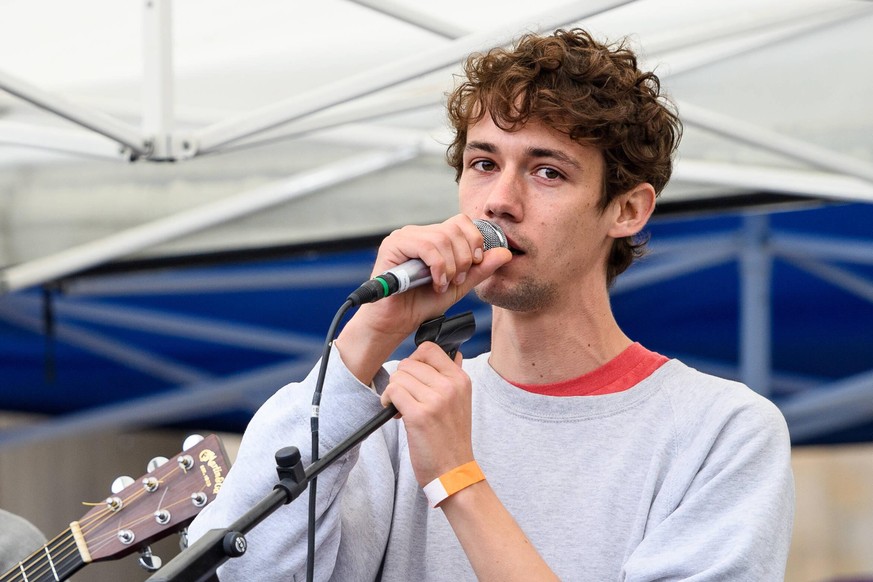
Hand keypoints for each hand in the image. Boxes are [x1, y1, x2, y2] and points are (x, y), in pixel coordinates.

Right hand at [363, 214, 509, 334]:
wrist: (397, 323)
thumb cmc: (422, 304)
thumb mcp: (459, 286)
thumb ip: (480, 269)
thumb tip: (505, 253)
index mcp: (433, 237)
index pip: (461, 222)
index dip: (474, 241)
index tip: (474, 264)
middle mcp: (418, 232)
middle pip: (454, 229)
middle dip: (463, 258)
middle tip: (456, 280)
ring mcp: (404, 236)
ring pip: (442, 238)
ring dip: (450, 266)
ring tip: (444, 284)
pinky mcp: (393, 245)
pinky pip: (426, 247)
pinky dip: (438, 267)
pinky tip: (436, 283)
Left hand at [380, 342, 473, 486]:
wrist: (453, 471)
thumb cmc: (452, 439)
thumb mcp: (462, 402)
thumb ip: (454, 377)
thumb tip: (454, 354)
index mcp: (461, 380)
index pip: (429, 349)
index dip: (414, 360)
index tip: (413, 377)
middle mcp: (450, 386)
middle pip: (409, 363)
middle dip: (401, 380)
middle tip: (406, 398)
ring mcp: (435, 400)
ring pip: (398, 377)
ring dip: (393, 391)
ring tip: (401, 407)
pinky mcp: (419, 415)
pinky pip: (393, 392)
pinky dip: (388, 401)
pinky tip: (395, 413)